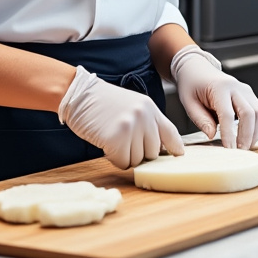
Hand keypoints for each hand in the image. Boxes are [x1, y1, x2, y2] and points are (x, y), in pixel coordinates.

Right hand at [57, 65, 184, 169]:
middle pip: (153, 153)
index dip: (175, 147)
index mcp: (150, 108)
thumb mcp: (132, 106)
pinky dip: (114, 159)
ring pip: (137, 160)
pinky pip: (123, 163)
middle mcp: (144, 117)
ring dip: (125, 157)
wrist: (80, 94)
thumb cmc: (103, 102)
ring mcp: (131, 127)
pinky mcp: (116, 138)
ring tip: (113, 140)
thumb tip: (158, 148)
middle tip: (124, 143)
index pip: (171, 133)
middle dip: (139, 154)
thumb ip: (147, 123)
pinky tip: (106, 144)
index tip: (178, 156)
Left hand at [171, 46, 257, 148]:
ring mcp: (245, 90)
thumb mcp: (189, 102)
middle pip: (248, 113)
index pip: (227, 114)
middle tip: (240, 151)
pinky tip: (248, 137)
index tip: (228, 149)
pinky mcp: (249, 95)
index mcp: (219, 88)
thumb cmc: (192, 85)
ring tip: (245, 146)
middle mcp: (236, 87)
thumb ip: (201, 119)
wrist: (198, 69)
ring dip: (254, 132)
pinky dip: (256, 126)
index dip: (229, 134)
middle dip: (246, 135)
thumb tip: (213, 135)